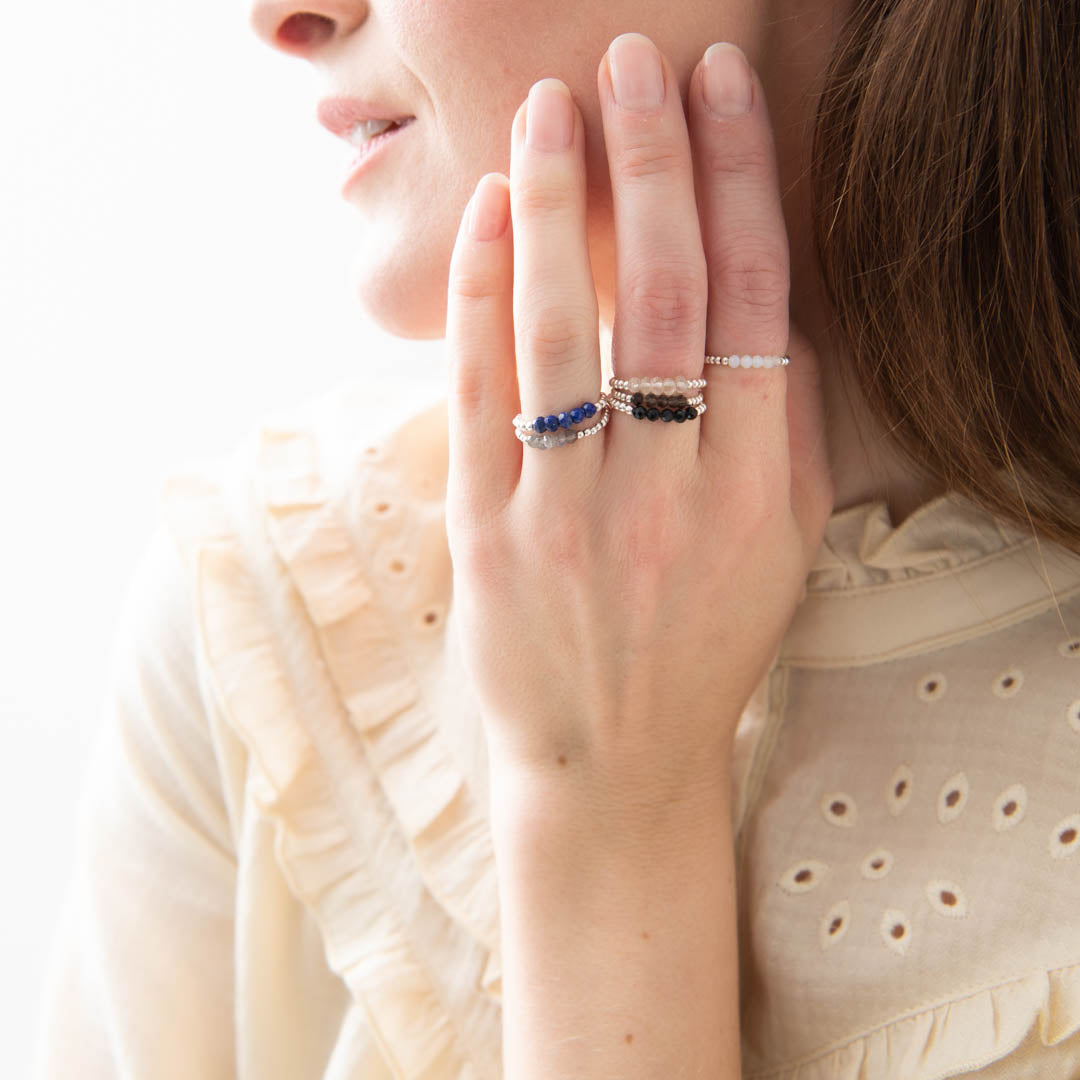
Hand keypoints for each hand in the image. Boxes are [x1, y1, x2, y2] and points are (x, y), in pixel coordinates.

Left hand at [443, 33, 832, 810]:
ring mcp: (573, 517)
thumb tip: (759, 306)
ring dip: (554, 206)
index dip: (738, 184)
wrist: (615, 764)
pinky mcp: (491, 536)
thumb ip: (780, 434)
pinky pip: (483, 396)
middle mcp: (671, 495)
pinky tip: (482, 219)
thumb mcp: (779, 551)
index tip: (720, 94)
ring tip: (548, 111)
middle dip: (651, 163)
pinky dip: (480, 297)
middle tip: (634, 62)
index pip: (752, 303)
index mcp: (758, 491)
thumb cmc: (699, 649)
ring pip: (564, 330)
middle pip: (663, 296)